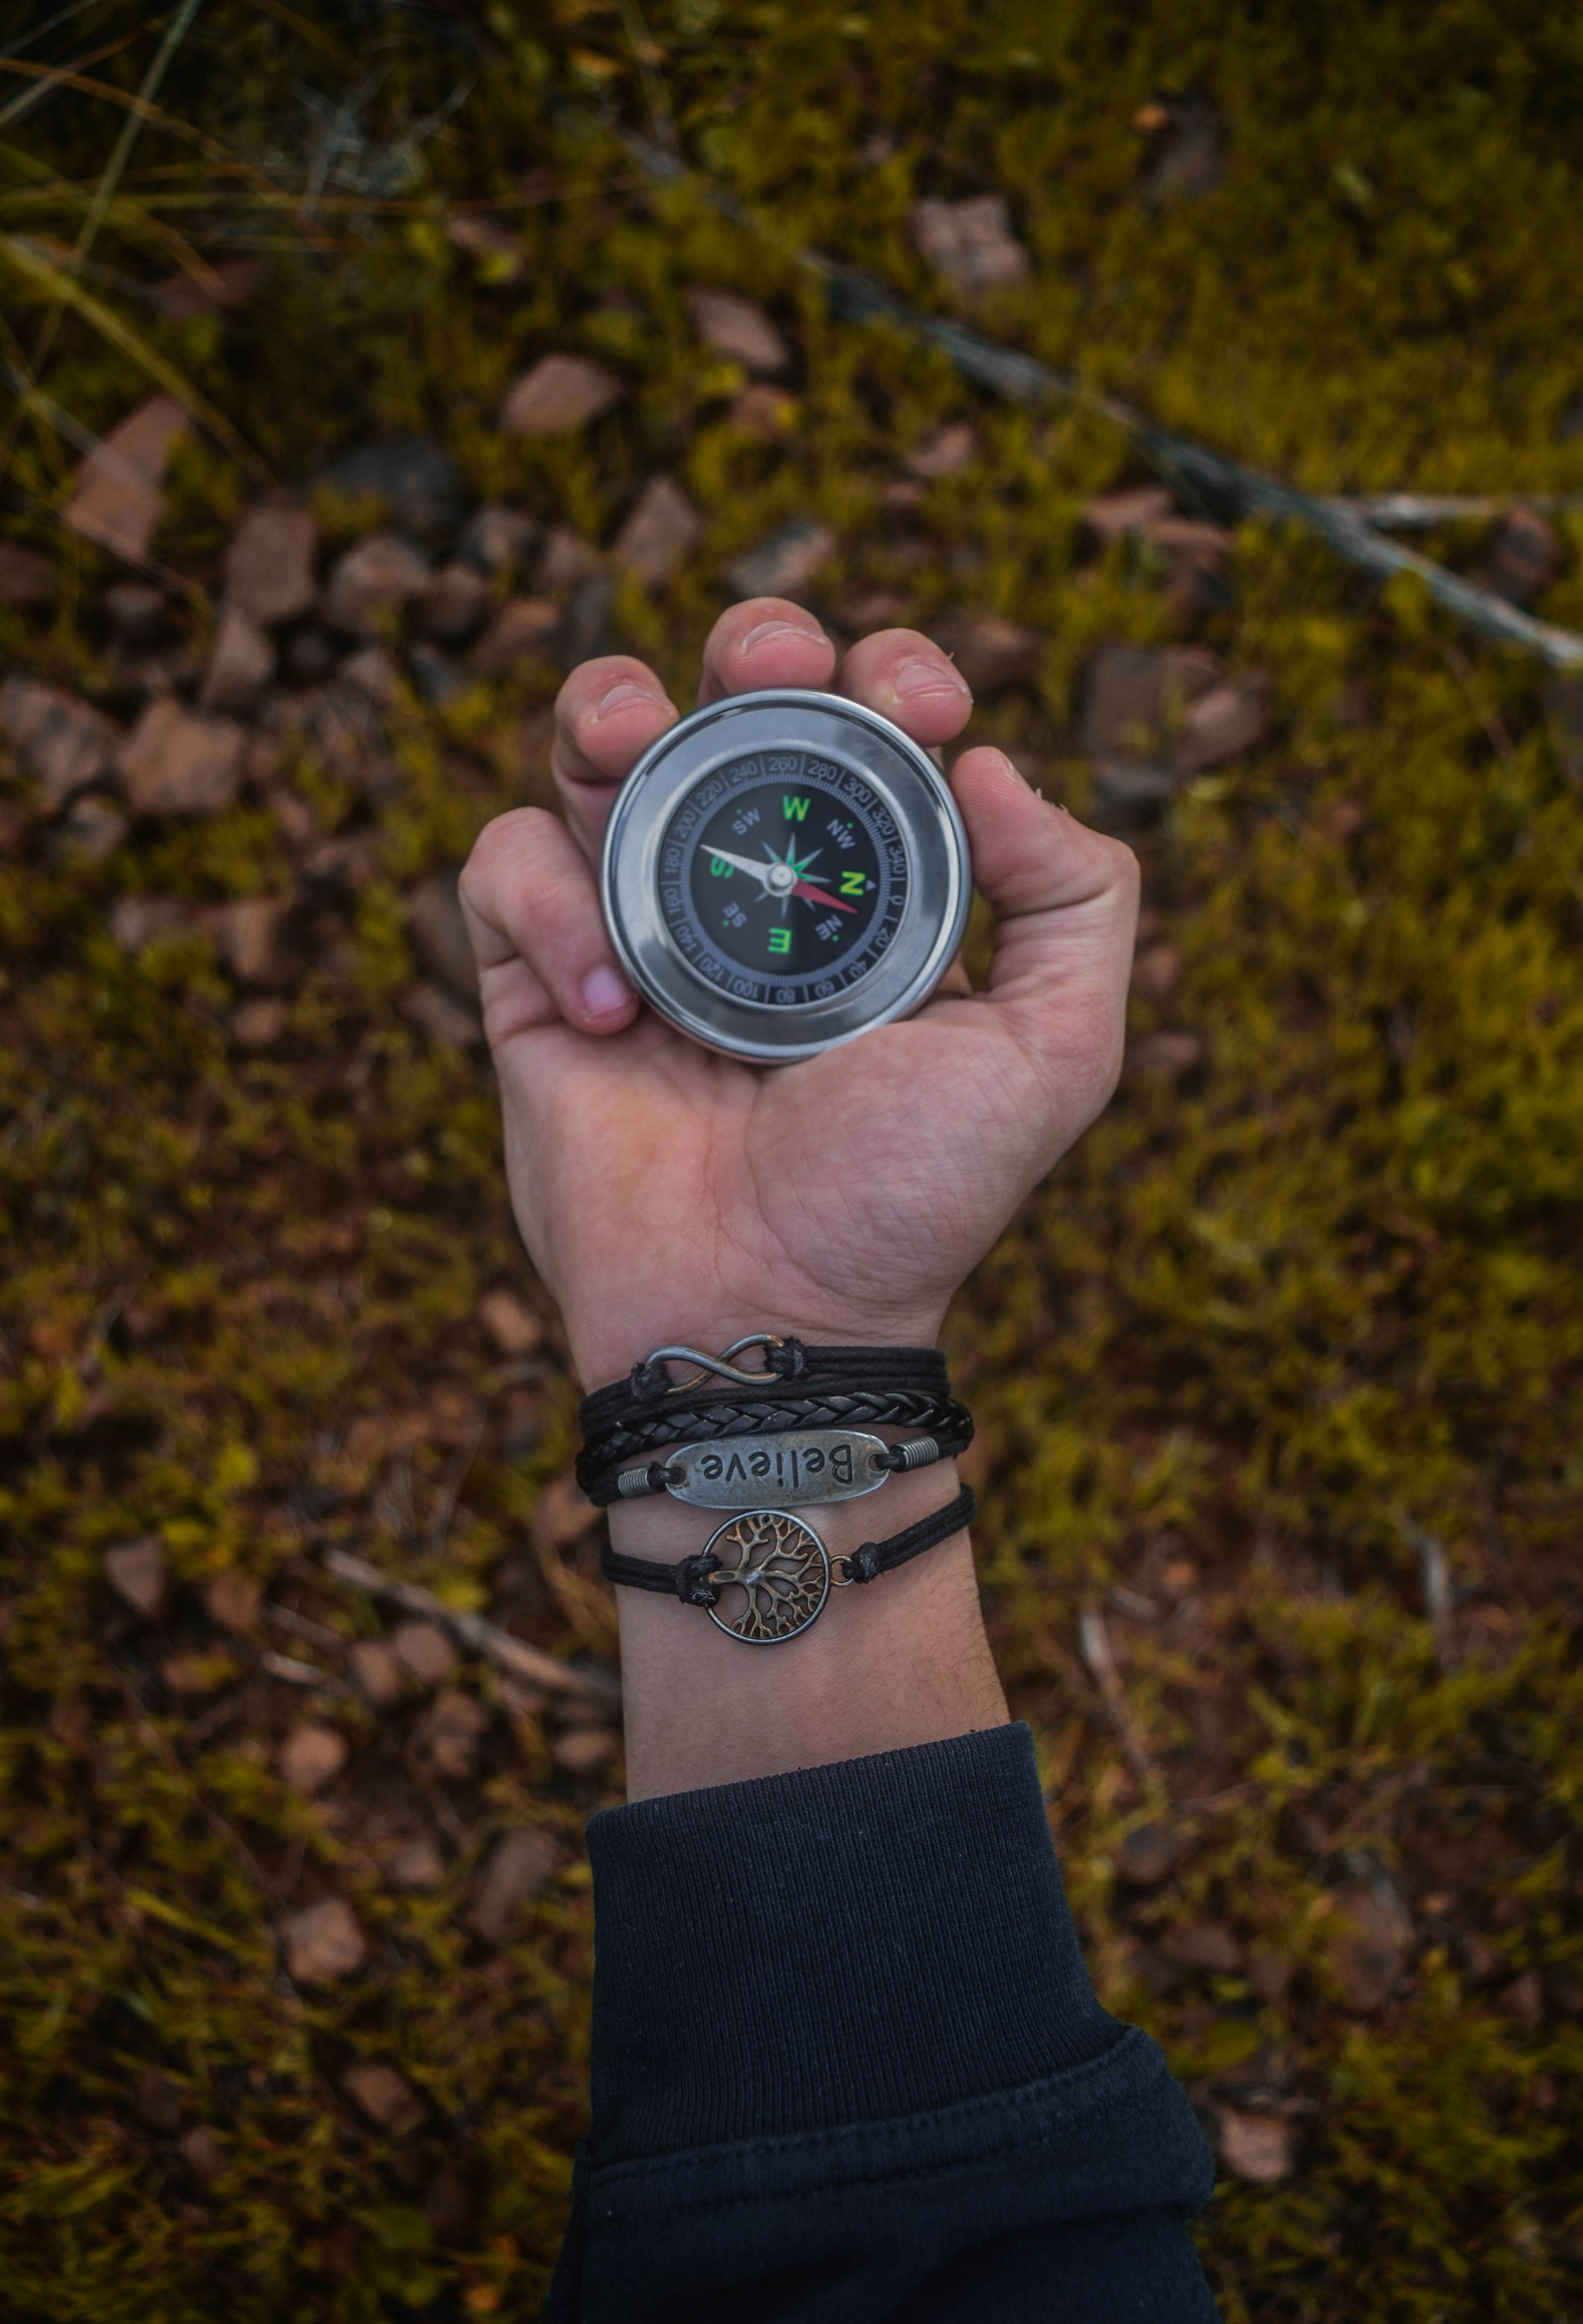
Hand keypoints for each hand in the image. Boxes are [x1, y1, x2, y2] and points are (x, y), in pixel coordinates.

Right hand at [461, 600, 1139, 1390]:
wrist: (772, 1319)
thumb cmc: (909, 1200)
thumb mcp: (1053, 1056)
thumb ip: (1075, 901)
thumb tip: (992, 764)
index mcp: (871, 891)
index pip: (871, 729)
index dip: (893, 674)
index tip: (920, 705)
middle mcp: (753, 891)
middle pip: (731, 698)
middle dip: (754, 640)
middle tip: (774, 664)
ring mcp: (640, 927)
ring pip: (593, 746)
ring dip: (608, 709)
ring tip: (634, 751)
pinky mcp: (535, 983)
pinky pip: (504, 866)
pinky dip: (544, 903)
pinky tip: (608, 1006)